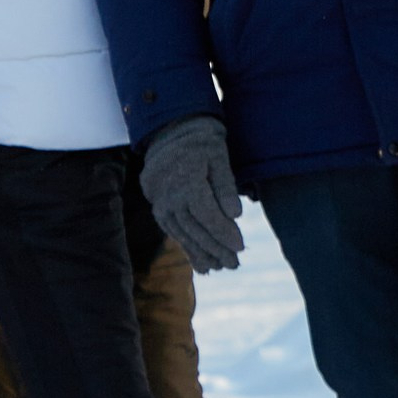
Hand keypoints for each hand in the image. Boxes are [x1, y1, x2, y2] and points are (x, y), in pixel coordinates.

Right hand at [140, 116, 244, 272]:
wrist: (170, 130)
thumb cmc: (201, 142)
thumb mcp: (219, 157)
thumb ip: (226, 186)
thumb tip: (236, 215)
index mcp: (186, 180)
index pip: (207, 214)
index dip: (224, 233)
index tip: (241, 247)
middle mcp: (169, 194)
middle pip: (194, 228)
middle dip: (216, 248)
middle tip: (234, 264)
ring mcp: (159, 200)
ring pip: (182, 232)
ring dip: (201, 251)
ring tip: (219, 267)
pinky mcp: (156, 204)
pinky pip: (171, 229)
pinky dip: (186, 245)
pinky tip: (200, 260)